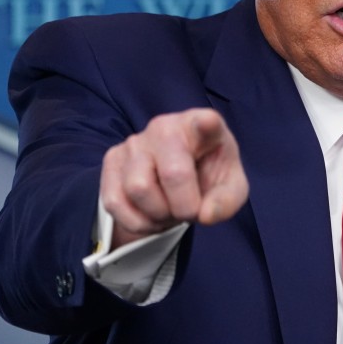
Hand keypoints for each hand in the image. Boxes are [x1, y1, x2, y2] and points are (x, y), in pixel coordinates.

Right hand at [100, 108, 249, 248]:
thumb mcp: (230, 188)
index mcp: (202, 126)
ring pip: (139, 189)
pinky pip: (115, 201)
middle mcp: (166, 126)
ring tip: (169, 209)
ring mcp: (135, 141)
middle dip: (184, 206)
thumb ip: (226, 201)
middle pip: (172, 173)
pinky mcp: (112, 159)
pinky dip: (136, 221)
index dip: (206, 124)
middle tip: (189, 211)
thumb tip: (206, 214)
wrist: (176, 179)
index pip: (206, 122)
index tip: (208, 123)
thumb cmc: (208, 174)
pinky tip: (150, 214)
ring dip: (157, 214)